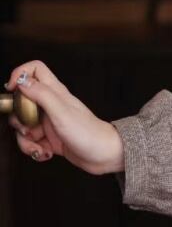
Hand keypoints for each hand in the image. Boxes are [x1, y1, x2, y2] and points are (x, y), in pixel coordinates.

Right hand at [4, 60, 124, 174]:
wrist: (105, 156)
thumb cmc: (89, 133)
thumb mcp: (62, 112)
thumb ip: (42, 94)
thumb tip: (22, 81)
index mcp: (56, 93)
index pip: (35, 70)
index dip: (20, 75)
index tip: (12, 90)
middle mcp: (51, 106)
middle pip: (21, 103)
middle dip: (18, 119)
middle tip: (28, 129)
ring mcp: (50, 122)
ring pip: (24, 126)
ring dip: (25, 141)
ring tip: (39, 148)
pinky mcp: (51, 138)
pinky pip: (32, 141)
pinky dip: (34, 149)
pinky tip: (45, 153)